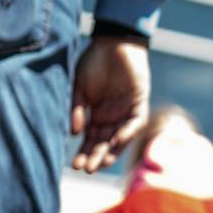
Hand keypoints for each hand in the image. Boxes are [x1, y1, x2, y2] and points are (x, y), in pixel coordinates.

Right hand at [71, 34, 150, 171]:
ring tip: (103, 163)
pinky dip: (128, 131)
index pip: (90, 140)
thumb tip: (74, 133)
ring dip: (112, 150)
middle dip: (96, 156)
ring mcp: (126, 111)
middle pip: (104, 143)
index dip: (83, 152)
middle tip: (87, 169)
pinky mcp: (139, 103)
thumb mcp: (79, 87)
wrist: (113, 42)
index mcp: (95, 116)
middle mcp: (111, 118)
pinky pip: (136, 122)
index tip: (74, 165)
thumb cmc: (93, 62)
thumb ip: (76, 109)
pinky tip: (117, 139)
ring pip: (120, 137)